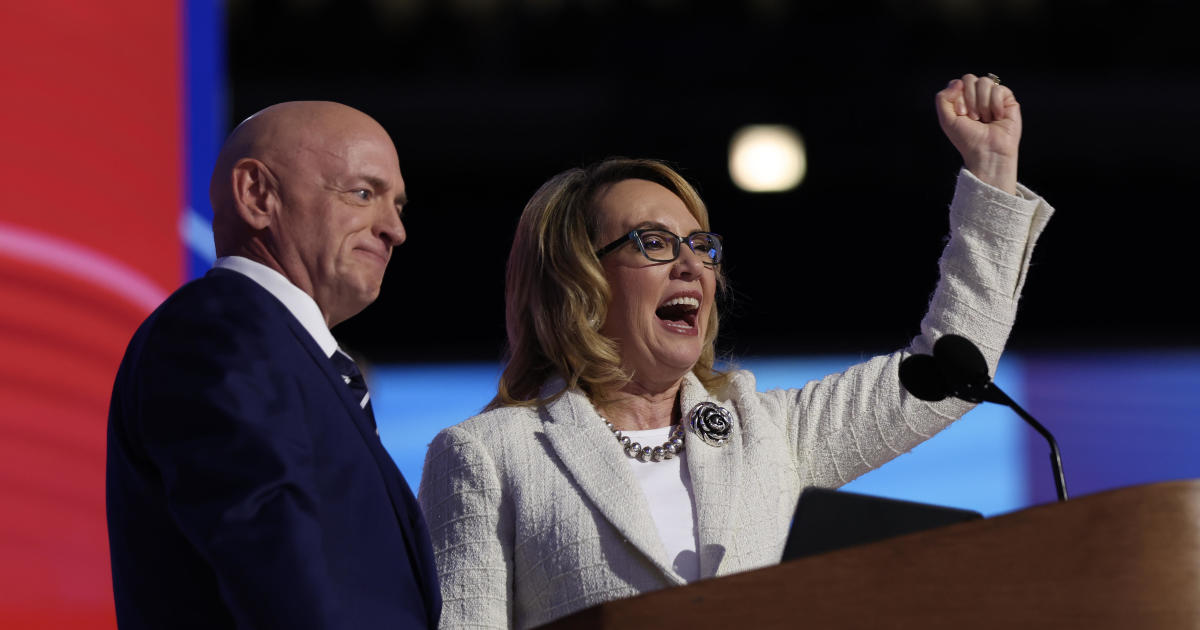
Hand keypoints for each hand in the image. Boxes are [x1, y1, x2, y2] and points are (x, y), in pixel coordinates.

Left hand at [935, 73, 1020, 193]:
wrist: (986, 152)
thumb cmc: (967, 139)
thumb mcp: (946, 120)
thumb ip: (942, 99)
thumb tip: (958, 82)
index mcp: (962, 100)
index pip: (958, 83)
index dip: (958, 97)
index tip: (961, 114)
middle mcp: (977, 96)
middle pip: (970, 79)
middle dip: (969, 99)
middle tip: (973, 117)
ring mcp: (992, 97)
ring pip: (985, 82)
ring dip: (982, 104)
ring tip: (984, 119)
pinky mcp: (1007, 100)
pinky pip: (999, 89)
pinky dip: (995, 104)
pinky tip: (996, 117)